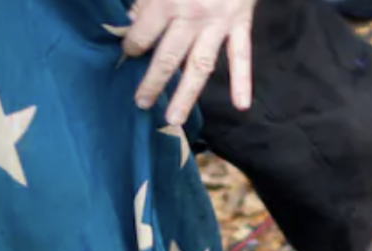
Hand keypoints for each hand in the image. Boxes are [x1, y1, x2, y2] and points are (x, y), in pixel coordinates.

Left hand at [123, 0, 255, 125]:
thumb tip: (132, 21)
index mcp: (166, 1)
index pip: (143, 35)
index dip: (131, 46)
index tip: (127, 54)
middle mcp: (190, 17)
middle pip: (167, 58)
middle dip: (152, 82)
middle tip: (140, 103)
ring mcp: (217, 24)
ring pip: (199, 65)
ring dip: (186, 93)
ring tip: (175, 118)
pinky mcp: (240, 24)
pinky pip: (242, 55)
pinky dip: (243, 80)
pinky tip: (242, 104)